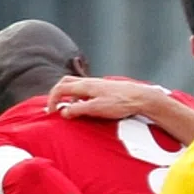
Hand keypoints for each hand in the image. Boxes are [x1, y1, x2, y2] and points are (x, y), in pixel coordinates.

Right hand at [45, 76, 162, 121]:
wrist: (142, 97)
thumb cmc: (121, 103)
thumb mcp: (96, 109)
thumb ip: (78, 110)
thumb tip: (63, 112)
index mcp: (84, 85)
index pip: (60, 88)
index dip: (52, 100)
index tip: (51, 112)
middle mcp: (89, 82)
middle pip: (66, 83)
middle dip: (57, 94)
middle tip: (56, 106)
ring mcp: (98, 84)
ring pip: (76, 86)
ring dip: (69, 96)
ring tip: (71, 109)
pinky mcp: (105, 89)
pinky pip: (86, 90)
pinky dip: (80, 97)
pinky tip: (87, 107)